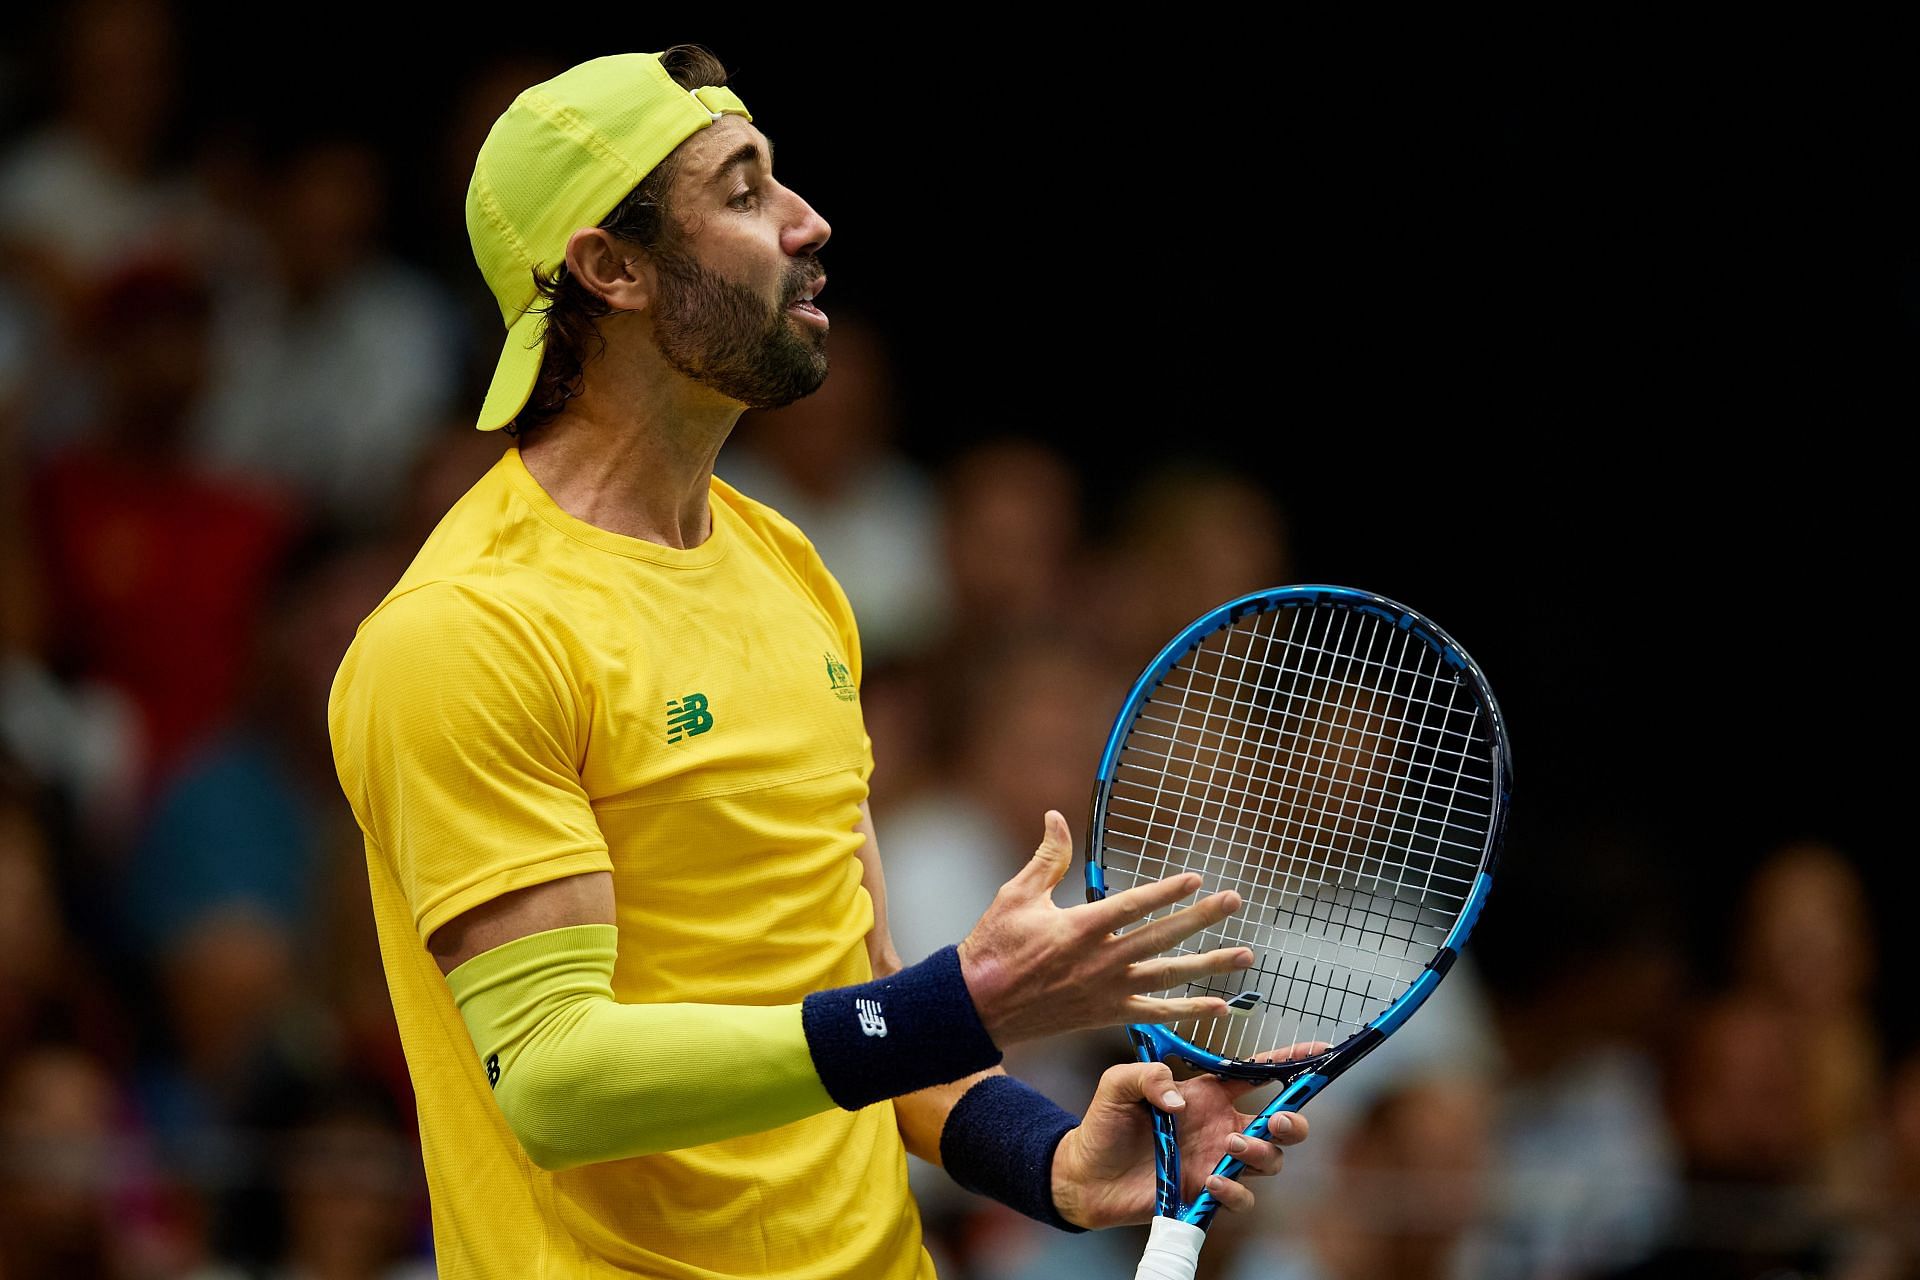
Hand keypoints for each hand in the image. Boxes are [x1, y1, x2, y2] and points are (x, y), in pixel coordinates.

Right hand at [957, 811, 1252, 1046]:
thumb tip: (1056, 816)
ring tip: (1245, 955)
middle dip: (1202, 918)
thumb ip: (1046, 858)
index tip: (1196, 878)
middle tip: (1234, 901)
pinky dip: (1189, 1011)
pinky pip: (1155, 1015)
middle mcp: (1101, 961)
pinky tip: (1219, 1005)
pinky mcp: (1105, 1014)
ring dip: (1209, 965)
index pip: (1134, 905)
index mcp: (1080, 928)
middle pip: (1162, 937)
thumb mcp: (1017, 895)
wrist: (979, 1007)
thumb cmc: (994, 947)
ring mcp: (1107, 991)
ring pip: (1169, 977)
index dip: (1167, 892)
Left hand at [1049, 1049, 1322, 1229]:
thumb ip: (1146, 1075)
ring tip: (1232, 1146)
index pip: (1258, 1074)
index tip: (1318, 1052)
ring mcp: (1218, 1161)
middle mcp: (1221, 1126)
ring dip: (1261, 1152)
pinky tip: (1212, 1179)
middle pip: (1282, 1123)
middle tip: (1276, 1120)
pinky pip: (1242, 1197)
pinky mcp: (1207, 1193)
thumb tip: (1178, 1099)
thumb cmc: (1104, 1124)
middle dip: (1292, 1120)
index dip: (1290, 1062)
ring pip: (1270, 1160)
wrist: (1085, 1174)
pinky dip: (1236, 1190)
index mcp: (1207, 1094)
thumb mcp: (1117, 1084)